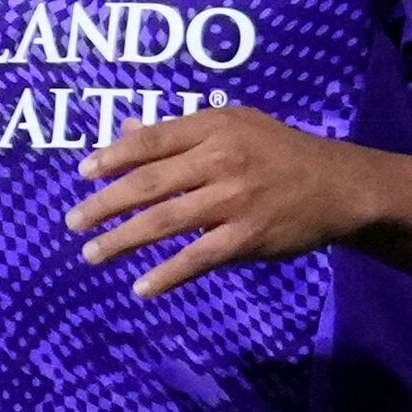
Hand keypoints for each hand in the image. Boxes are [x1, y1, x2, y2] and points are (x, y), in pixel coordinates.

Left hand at [65, 104, 385, 298]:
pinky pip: (198, 258)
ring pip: (166, 221)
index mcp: (214, 127)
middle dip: (105, 203)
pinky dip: (167, 274)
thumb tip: (125, 130)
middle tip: (73, 222)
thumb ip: (181, 132)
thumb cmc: (279, 153)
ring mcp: (234, 200)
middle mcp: (221, 160)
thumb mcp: (235, 125)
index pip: (151, 141)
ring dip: (123, 239)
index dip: (113, 157)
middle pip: (149, 182)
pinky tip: (141, 286)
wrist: (338, 186)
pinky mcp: (247, 236)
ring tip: (92, 253)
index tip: (83, 173)